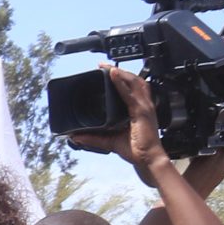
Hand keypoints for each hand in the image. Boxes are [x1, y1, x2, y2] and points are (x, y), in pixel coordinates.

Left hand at [68, 65, 169, 181]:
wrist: (147, 159)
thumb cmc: (135, 149)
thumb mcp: (109, 141)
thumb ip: (93, 138)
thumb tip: (76, 136)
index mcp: (138, 109)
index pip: (131, 88)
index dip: (122, 77)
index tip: (108, 71)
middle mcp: (143, 105)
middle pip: (133, 81)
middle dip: (120, 71)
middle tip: (104, 65)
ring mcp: (144, 107)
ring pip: (134, 82)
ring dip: (120, 73)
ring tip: (107, 67)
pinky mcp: (141, 112)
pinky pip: (130, 94)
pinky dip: (121, 83)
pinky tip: (113, 75)